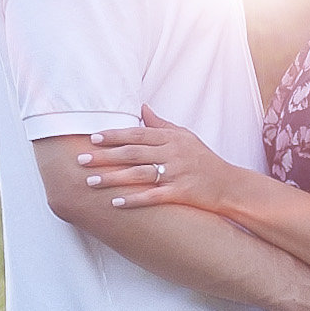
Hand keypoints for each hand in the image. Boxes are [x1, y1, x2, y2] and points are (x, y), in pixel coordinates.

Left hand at [77, 107, 247, 213]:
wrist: (229, 185)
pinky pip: (153, 196)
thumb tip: (142, 108)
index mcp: (171, 138)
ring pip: (139, 174)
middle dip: (105, 156)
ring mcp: (177, 173)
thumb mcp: (185, 137)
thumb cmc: (203, 160)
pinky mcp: (181, 193)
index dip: (113, 136)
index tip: (92, 138)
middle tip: (81, 160)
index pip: (137, 134)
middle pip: (133, 153)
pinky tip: (115, 202)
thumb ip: (161, 124)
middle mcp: (172, 153)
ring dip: (112, 178)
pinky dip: (134, 199)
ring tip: (91, 181)